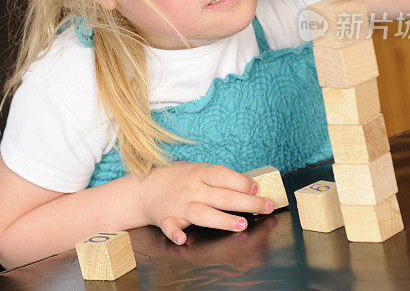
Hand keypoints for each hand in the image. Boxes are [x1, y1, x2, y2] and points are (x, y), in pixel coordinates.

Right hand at [140, 162, 273, 244]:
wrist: (143, 188)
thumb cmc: (176, 179)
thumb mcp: (196, 170)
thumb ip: (218, 180)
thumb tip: (249, 188)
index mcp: (198, 172)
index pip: (223, 175)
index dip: (241, 181)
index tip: (257, 188)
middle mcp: (191, 188)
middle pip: (221, 196)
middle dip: (247, 203)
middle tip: (267, 207)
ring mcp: (178, 205)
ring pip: (202, 213)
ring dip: (222, 219)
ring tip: (242, 224)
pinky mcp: (166, 219)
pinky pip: (170, 227)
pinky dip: (175, 233)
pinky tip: (182, 239)